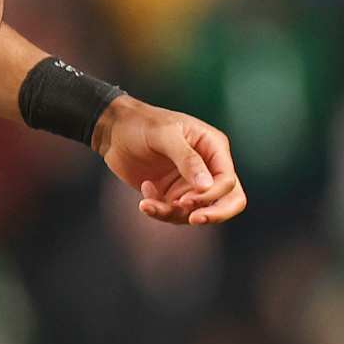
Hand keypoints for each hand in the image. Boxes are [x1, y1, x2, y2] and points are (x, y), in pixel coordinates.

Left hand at [92, 96, 246, 225]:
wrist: (114, 130)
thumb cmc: (142, 124)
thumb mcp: (165, 135)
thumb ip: (187, 159)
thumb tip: (207, 186)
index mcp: (213, 147)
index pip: (227, 181)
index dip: (212, 195)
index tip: (187, 201)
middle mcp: (207, 167)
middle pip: (229, 202)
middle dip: (213, 215)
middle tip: (192, 219)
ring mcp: (190, 184)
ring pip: (197, 213)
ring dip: (173, 214)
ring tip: (147, 202)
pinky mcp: (172, 195)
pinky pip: (174, 214)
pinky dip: (158, 210)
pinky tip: (145, 191)